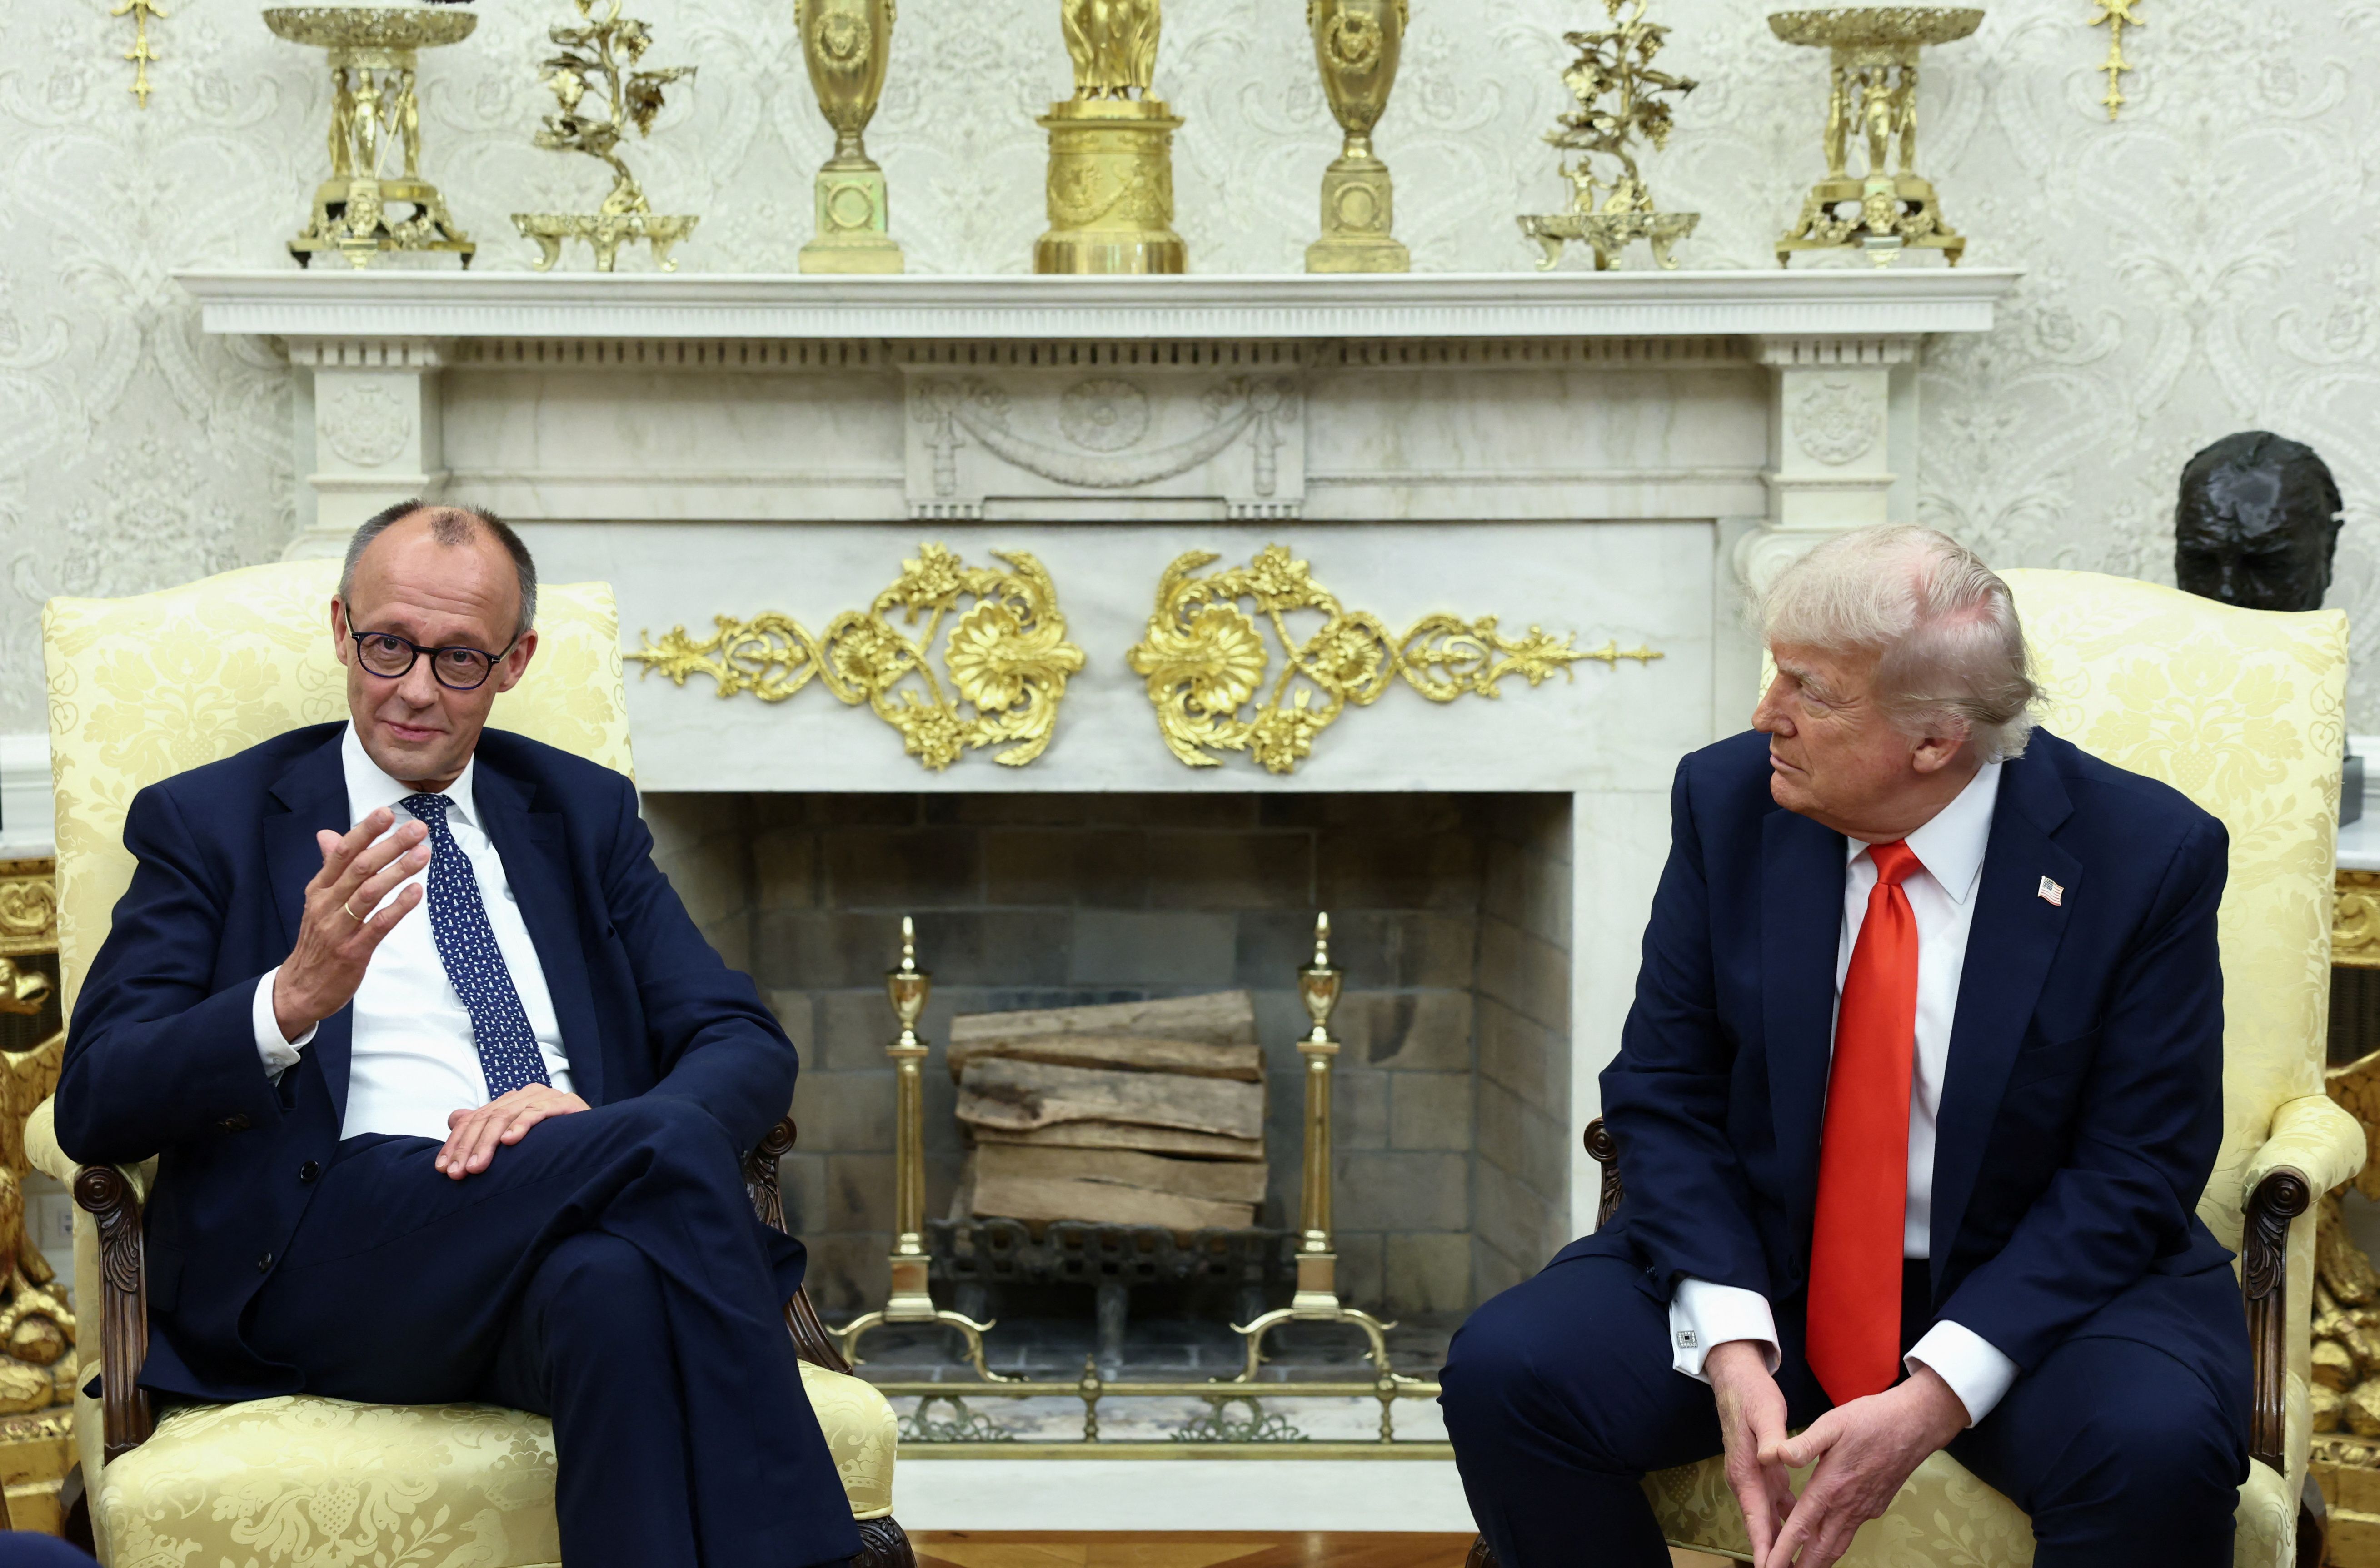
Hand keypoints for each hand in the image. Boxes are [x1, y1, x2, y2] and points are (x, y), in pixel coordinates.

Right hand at [273, 808, 429, 1040]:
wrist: (301, 988)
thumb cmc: (317, 940)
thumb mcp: (318, 901)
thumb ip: (330, 868)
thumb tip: (328, 834)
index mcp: (319, 890)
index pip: (341, 853)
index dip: (364, 832)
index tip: (387, 813)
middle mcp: (326, 905)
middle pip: (360, 868)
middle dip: (390, 846)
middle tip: (418, 829)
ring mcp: (339, 928)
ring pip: (369, 892)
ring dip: (398, 871)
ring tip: (423, 854)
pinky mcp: (354, 951)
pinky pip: (378, 925)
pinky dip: (398, 907)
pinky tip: (416, 891)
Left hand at [437, 1085, 589, 1179]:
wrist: (595, 1140)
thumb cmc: (552, 1142)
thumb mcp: (512, 1136)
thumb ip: (484, 1126)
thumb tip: (454, 1118)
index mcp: (512, 1100)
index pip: (475, 1118)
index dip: (456, 1143)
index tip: (442, 1169)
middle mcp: (526, 1094)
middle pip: (487, 1117)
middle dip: (469, 1147)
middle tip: (458, 1173)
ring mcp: (546, 1096)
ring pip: (506, 1115)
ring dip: (489, 1143)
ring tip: (477, 1166)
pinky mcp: (566, 1103)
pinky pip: (538, 1112)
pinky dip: (522, 1125)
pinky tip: (510, 1141)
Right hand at [1708, 1340, 1797, 1566]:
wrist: (1737, 1378)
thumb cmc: (1751, 1394)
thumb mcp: (1765, 1412)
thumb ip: (1772, 1437)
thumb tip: (1774, 1457)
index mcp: (1745, 1471)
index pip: (1756, 1517)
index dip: (1764, 1546)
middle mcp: (1746, 1479)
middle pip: (1761, 1525)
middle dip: (1773, 1553)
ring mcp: (1754, 1476)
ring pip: (1769, 1517)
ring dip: (1781, 1539)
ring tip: (1798, 1562)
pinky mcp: (1764, 1470)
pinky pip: (1776, 1503)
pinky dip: (1788, 1519)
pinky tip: (1803, 1529)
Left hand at [1760, 1366, 1969, 1567]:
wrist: (1916, 1425)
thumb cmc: (1872, 1420)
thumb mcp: (1832, 1423)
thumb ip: (1803, 1443)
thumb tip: (1777, 1455)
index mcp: (1831, 1486)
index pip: (1801, 1527)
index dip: (1783, 1551)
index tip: (1769, 1567)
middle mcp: (1848, 1505)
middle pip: (1821, 1548)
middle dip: (1800, 1567)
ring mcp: (1864, 1509)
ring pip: (1837, 1546)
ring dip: (1818, 1561)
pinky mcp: (1874, 1506)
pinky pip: (1850, 1533)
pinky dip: (1833, 1545)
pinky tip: (1823, 1541)